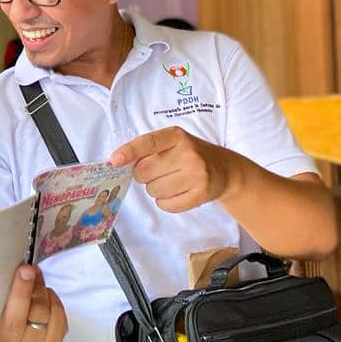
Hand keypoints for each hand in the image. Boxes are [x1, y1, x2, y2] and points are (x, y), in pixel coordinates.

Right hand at [0, 265, 66, 341]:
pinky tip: (46, 293)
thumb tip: (10, 262)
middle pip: (13, 322)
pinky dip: (54, 300)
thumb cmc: (2, 308)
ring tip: (35, 274)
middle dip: (21, 293)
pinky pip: (57, 319)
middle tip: (25, 269)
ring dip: (40, 290)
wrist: (22, 334)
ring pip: (38, 317)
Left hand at [109, 126, 243, 212]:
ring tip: (171, 181)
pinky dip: (165, 202)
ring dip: (155, 189)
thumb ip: (149, 149)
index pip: (149, 142)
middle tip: (157, 172)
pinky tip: (178, 192)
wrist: (226, 171)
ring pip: (154, 190)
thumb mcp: (174, 143)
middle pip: (145, 171)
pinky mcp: (201, 195)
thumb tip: (119, 162)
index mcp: (177, 136)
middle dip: (143, 175)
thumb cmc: (191, 155)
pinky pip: (166, 205)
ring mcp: (196, 175)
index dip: (130, 151)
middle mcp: (188, 153)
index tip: (114, 160)